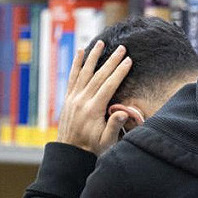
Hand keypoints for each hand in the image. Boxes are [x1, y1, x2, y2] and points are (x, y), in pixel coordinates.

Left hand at [56, 41, 132, 155]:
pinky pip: (72, 77)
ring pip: (84, 73)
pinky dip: (76, 64)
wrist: (70, 154)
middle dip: (111, 61)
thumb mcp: (107, 142)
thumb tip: (123, 111)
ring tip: (101, 42)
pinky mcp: (68, 99)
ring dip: (93, 57)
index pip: (108, 86)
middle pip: (98, 76)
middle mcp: (81, 101)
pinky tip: (80, 52)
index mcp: (93, 110)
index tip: (129, 61)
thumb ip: (114, 126)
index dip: (119, 72)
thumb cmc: (92, 149)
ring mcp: (73, 98)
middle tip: (122, 48)